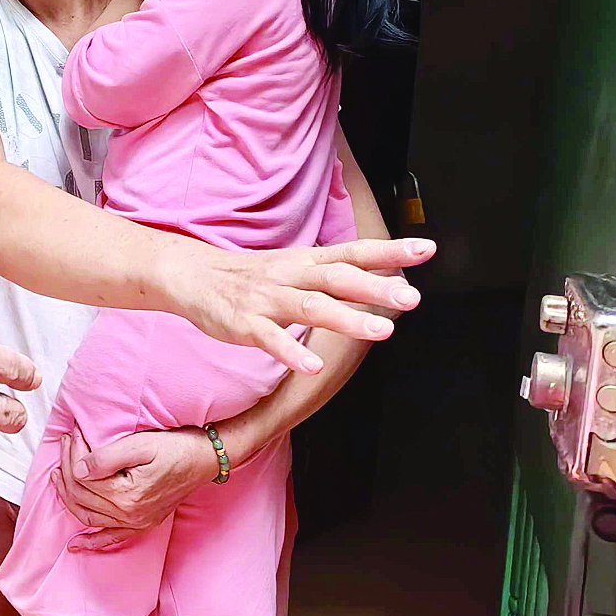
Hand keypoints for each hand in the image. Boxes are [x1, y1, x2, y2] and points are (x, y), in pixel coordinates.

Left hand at [54, 427, 215, 551]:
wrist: (204, 459)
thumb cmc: (175, 448)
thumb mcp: (140, 445)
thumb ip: (106, 458)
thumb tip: (78, 469)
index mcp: (127, 495)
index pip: (84, 478)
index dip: (73, 454)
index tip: (73, 434)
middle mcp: (130, 515)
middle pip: (82, 496)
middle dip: (67, 468)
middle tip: (66, 444)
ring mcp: (137, 523)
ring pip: (89, 516)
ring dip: (69, 497)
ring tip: (58, 475)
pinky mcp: (143, 524)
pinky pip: (113, 538)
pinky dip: (93, 542)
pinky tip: (75, 544)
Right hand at [168, 236, 431, 372]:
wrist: (189, 275)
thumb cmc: (249, 276)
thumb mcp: (294, 266)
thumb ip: (334, 275)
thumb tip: (385, 280)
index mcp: (306, 261)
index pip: (354, 252)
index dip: (389, 252)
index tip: (426, 250)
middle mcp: (291, 275)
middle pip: (338, 278)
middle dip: (376, 288)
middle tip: (411, 299)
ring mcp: (267, 299)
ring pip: (311, 307)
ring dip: (347, 318)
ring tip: (381, 332)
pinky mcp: (244, 323)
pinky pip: (270, 338)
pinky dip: (292, 351)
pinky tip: (312, 365)